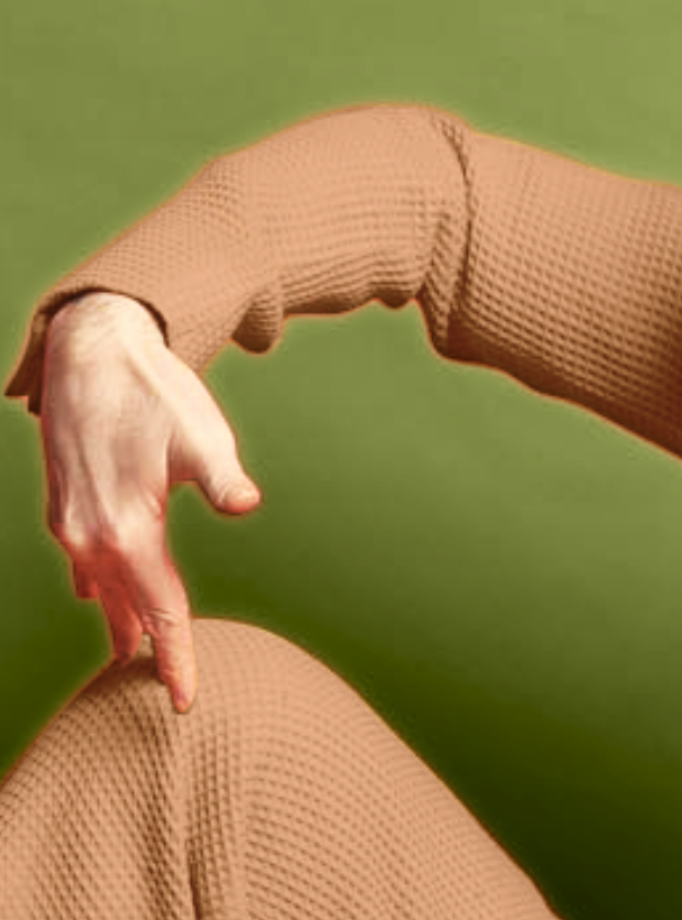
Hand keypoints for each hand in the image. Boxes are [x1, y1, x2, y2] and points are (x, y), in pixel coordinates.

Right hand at [39, 293, 260, 711]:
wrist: (90, 350)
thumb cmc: (153, 393)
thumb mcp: (201, 435)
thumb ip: (223, 479)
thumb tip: (248, 504)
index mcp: (128, 532)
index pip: (160, 612)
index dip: (175, 657)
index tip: (184, 700)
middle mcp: (90, 536)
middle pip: (125, 609)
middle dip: (146, 649)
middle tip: (166, 693)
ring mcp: (71, 522)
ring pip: (98, 588)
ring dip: (116, 619)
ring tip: (130, 654)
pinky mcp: (65, 503)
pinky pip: (81, 562)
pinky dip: (96, 586)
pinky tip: (97, 594)